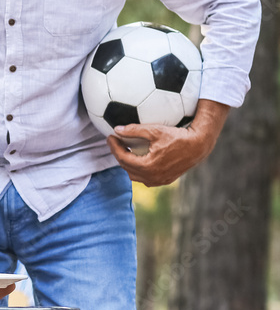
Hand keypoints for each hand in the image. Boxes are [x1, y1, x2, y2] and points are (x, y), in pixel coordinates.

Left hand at [107, 99, 228, 186]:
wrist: (199, 145)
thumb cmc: (178, 136)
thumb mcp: (155, 130)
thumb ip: (134, 130)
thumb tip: (117, 129)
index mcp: (147, 166)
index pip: (122, 158)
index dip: (113, 147)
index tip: (110, 136)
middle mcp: (152, 177)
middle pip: (127, 167)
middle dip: (118, 154)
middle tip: (116, 141)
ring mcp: (159, 180)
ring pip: (135, 175)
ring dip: (128, 163)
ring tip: (125, 149)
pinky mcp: (165, 180)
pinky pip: (146, 177)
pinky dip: (138, 168)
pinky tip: (138, 156)